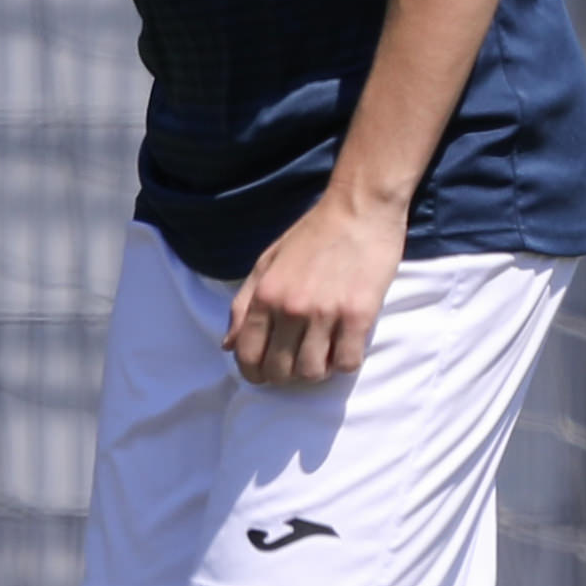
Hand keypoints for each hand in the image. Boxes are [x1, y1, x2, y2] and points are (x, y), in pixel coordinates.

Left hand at [227, 193, 403, 387]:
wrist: (358, 209)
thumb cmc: (312, 234)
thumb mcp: (267, 262)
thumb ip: (244, 305)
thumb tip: (227, 346)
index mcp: (265, 295)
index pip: (247, 355)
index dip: (253, 374)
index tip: (264, 374)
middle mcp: (291, 308)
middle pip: (279, 371)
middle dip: (285, 375)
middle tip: (296, 362)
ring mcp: (325, 313)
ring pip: (313, 373)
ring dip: (317, 370)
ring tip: (323, 352)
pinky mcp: (359, 315)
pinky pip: (348, 363)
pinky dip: (345, 362)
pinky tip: (344, 345)